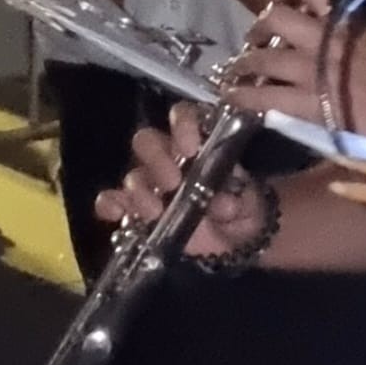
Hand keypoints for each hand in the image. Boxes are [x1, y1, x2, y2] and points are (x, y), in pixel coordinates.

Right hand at [95, 101, 265, 262]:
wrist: (238, 248)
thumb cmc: (248, 211)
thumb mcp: (254, 202)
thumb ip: (241, 198)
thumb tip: (223, 204)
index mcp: (201, 144)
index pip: (184, 116)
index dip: (182, 124)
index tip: (190, 147)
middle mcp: (172, 159)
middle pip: (148, 142)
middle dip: (156, 159)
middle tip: (171, 182)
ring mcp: (153, 185)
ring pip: (133, 174)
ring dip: (140, 190)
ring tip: (155, 211)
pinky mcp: (139, 211)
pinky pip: (115, 200)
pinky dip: (111, 203)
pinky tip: (116, 212)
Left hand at [223, 0, 365, 143]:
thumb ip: (347, 29)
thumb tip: (323, 23)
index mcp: (347, 22)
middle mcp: (325, 39)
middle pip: (277, 18)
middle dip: (260, 26)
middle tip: (257, 36)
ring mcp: (312, 71)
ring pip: (263, 58)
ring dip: (245, 62)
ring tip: (240, 68)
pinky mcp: (304, 103)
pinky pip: (262, 97)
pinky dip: (241, 95)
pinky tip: (231, 95)